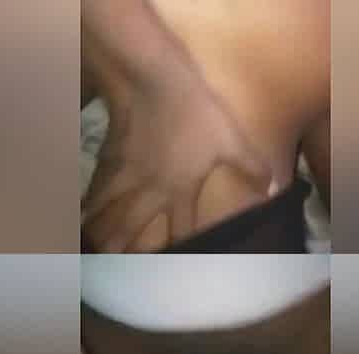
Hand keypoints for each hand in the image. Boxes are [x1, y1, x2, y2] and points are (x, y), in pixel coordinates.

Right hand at [81, 69, 272, 252]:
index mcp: (180, 189)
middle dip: (121, 248)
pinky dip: (90, 199)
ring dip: (99, 229)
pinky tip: (82, 206)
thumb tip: (276, 189)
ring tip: (89, 245)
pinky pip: (98, 186)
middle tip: (110, 266)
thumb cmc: (196, 112)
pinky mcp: (111, 156)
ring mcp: (127, 175)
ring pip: (108, 210)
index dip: (182, 248)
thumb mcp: (231, 138)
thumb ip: (252, 166)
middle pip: (132, 226)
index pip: (183, 228)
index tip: (176, 268)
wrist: (153, 79)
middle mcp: (150, 190)